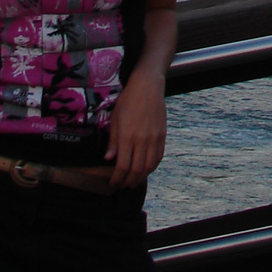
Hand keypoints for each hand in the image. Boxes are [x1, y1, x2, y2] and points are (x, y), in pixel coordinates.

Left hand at [104, 66, 166, 188]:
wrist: (147, 86)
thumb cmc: (128, 100)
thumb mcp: (115, 119)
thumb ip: (113, 141)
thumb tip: (108, 159)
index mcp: (127, 136)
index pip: (122, 166)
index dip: (117, 179)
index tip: (112, 183)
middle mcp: (141, 140)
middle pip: (136, 170)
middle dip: (128, 182)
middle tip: (122, 185)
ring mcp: (154, 138)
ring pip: (149, 167)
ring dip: (140, 178)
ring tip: (133, 181)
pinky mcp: (162, 135)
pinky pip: (158, 157)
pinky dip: (152, 167)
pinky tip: (146, 170)